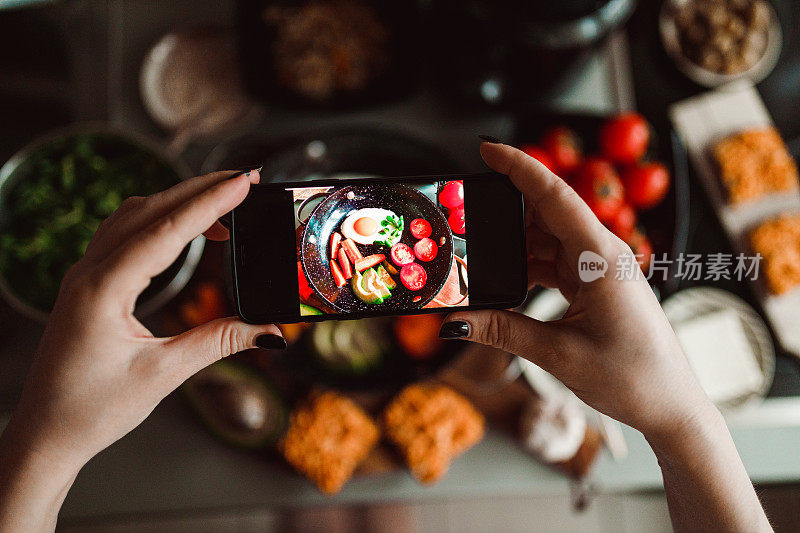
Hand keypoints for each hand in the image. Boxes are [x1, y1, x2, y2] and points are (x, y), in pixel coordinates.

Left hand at [0, 169, 282, 530]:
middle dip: (200, 189)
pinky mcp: (89, 283)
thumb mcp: (163, 374)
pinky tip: (183, 229)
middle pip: (151, 209)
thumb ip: (218, 342)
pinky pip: (125, 233)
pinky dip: (160, 220)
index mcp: (104, 290)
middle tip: (245, 179)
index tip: (245, 181)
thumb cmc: (93, 409)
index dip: (211, 203)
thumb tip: (269, 329)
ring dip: (179, 201)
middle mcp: (90, 272)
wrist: (46, 433)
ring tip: (223, 202)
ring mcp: (85, 274)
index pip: (168, 230)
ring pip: (135, 215)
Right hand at [443, 142, 713, 440]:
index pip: (554, 195)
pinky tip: (507, 286)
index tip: (486, 149)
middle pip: (545, 214)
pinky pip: (556, 261)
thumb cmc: (633, 377)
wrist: (672, 405)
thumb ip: (503, 331)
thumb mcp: (558, 353)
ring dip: (514, 250)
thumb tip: (456, 320)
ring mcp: (602, 267)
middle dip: (504, 216)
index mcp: (601, 258)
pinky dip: (529, 269)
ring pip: (547, 240)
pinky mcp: (598, 282)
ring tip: (481, 267)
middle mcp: (604, 253)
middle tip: (465, 224)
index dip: (518, 167)